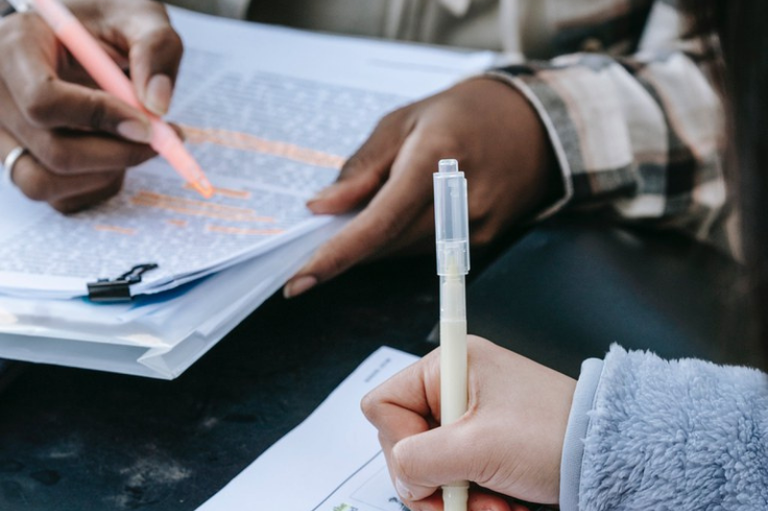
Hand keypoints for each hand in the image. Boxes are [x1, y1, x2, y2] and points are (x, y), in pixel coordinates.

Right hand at [0, 0, 181, 211]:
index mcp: (14, 47)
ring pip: (44, 182)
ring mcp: (0, 133)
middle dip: (118, 154)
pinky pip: (55, 197)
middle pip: (51, 151)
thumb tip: (157, 106)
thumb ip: (155, 48)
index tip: (148, 123)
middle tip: (162, 140)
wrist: (82, 36)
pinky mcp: (18, 160)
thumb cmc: (106, 23)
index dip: (100, 118)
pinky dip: (96, 187)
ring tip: (136, 146)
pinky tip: (117, 156)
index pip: (44, 100)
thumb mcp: (137, 15)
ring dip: (105, 174)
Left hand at [283, 78, 560, 297]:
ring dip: (373, 243)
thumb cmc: (460, 115)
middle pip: (386, 244)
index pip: (378, 222)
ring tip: (368, 214)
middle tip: (318, 239)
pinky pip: (425, 253)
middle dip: (347, 248)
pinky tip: (400, 218)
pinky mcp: (481, 242)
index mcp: (436, 160)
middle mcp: (459, 201)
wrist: (532, 127)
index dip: (336, 255)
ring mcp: (475, 227)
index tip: (299, 280)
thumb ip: (362, 168)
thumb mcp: (402, 122)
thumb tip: (322, 206)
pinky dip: (400, 242)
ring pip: (402, 253)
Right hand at [361, 336, 575, 510]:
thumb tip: (402, 475)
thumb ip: (420, 459)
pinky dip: (474, 501)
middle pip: (405, 444)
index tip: (429, 467)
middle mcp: (455, 390)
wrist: (609, 456)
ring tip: (493, 507)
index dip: (397, 442)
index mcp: (449, 367)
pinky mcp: (485, 447)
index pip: (384, 405)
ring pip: (431, 469)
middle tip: (460, 500)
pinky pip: (457, 479)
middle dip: (433, 483)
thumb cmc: (555, 434)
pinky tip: (501, 506)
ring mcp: (470, 421)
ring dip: (457, 499)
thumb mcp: (478, 446)